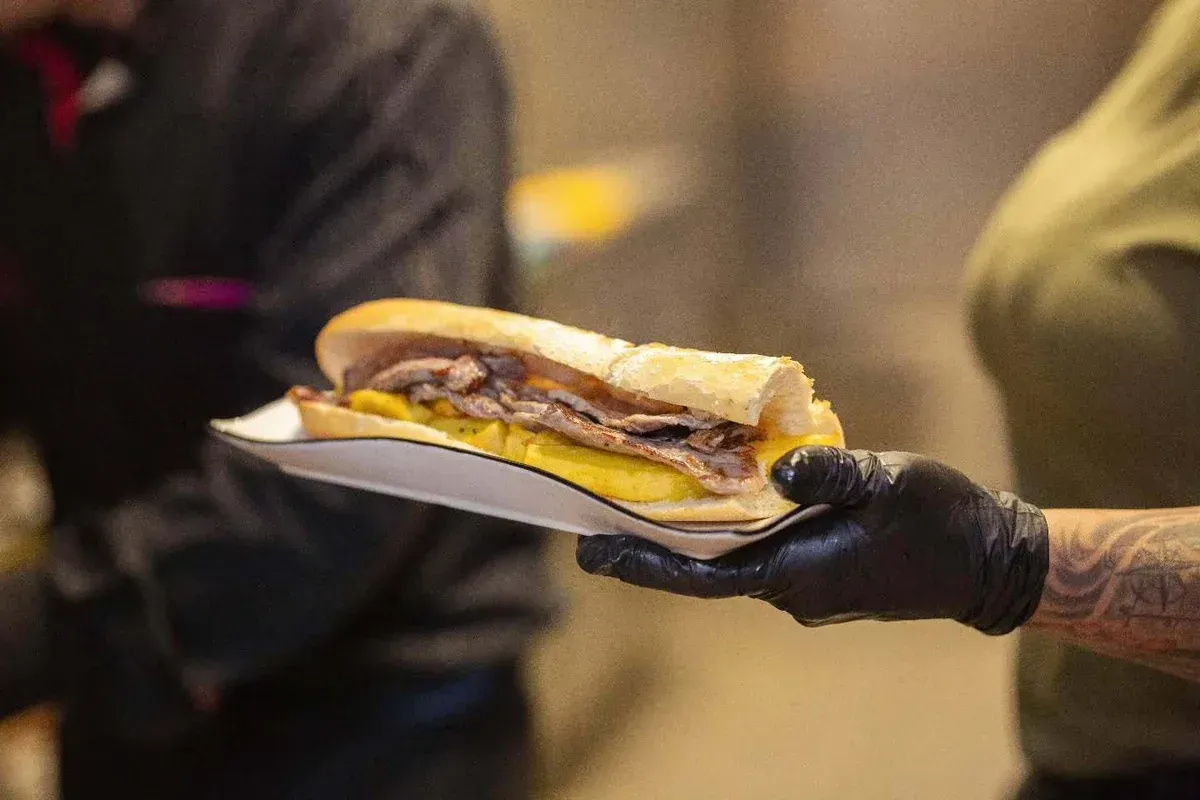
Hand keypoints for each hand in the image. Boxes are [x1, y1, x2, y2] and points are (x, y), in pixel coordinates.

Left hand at [577, 447, 1048, 634]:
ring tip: (638, 501)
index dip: (641, 564)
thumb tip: (775, 469)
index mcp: (797, 573)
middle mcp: (791, 589)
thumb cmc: (940, 521)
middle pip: (702, 569)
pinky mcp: (819, 576)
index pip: (699, 577)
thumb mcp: (887, 483)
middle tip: (591, 520)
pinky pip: (757, 554)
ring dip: (685, 537)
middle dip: (648, 547)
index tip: (590, 551)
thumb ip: (829, 474)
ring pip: (729, 561)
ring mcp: (805, 587)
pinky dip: (725, 532)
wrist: (988, 561)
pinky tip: (711, 500)